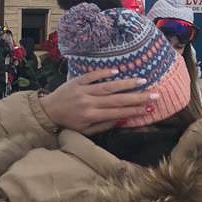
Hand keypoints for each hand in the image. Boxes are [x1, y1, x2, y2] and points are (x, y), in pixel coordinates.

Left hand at [39, 69, 153, 134]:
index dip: (134, 110)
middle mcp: (88, 103)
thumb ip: (103, 125)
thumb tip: (122, 120)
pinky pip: (91, 76)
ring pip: (107, 86)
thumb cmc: (69, 123)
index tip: (149, 108)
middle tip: (154, 94)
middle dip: (137, 97)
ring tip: (142, 80)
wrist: (47, 111)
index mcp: (91, 116)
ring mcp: (82, 91)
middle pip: (117, 99)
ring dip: (126, 83)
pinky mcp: (76, 81)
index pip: (117, 113)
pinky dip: (104, 73)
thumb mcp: (85, 130)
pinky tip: (117, 71)